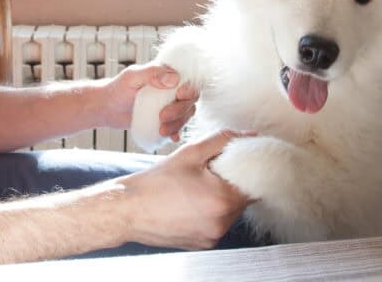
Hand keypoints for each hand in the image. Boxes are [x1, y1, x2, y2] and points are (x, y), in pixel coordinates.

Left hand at [99, 63, 198, 139]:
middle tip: (163, 117)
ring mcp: (169, 106)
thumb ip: (152, 74)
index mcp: (168, 76)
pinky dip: (176, 133)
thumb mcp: (132, 76)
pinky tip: (172, 138)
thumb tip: (174, 79)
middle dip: (180, 111)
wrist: (106, 108)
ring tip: (162, 131)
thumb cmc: (118, 88)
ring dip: (178, 124)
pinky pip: (177, 127)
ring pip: (185, 115)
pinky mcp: (164, 121)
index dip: (189, 90)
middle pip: (189, 101)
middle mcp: (172, 91)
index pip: (189, 83)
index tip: (179, 95)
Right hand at [117, 130, 255, 249]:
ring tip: (199, 187)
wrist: (127, 210)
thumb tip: (249, 135)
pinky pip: (217, 224)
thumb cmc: (157, 181)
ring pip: (231, 213)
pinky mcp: (203, 244)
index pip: (254, 185)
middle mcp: (221, 223)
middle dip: (233, 184)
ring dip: (223, 198)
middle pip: (243, 199)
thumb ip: (224, 140)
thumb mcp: (191, 153)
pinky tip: (193, 202)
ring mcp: (212, 237)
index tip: (237, 163)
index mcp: (222, 200)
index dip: (249, 171)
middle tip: (213, 172)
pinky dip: (211, 212)